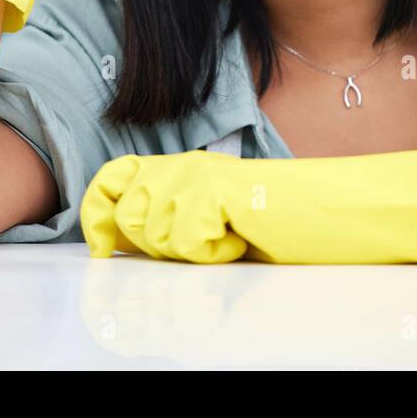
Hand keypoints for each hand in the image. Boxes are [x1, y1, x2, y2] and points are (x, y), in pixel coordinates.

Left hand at [80, 150, 254, 263]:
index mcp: (174, 167)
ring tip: (226, 237)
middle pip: (128, 217)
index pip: (111, 177)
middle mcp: (181, 163)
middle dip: (156, 247)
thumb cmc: (268, 222)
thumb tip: (113, 240)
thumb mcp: (203, 218)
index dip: (95, 214)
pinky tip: (239, 239)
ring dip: (191, 252)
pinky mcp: (214, 188)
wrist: (321, 210)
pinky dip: (214, 253)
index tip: (103, 250)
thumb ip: (161, 219)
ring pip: (156, 234)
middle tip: (201, 243)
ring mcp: (197, 172)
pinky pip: (188, 242)